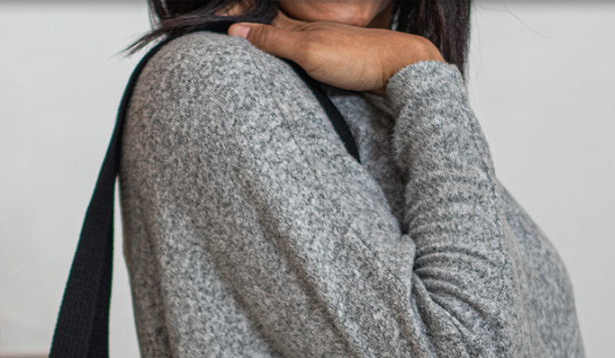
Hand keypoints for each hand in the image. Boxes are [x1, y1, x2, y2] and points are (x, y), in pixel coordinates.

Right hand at [225, 9, 443, 95]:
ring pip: (286, 50)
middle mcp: (309, 36)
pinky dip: (287, 66)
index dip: (241, 28)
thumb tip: (235, 30)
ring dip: (269, 53)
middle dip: (251, 39)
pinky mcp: (332, 66)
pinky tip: (284, 74)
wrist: (398, 68)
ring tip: (245, 58)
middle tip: (224, 46)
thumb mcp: (309, 50)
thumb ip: (274, 41)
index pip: (261, 26)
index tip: (217, 34)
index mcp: (299, 29)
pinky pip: (301, 64)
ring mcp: (321, 51)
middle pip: (272, 36)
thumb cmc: (356, 58)